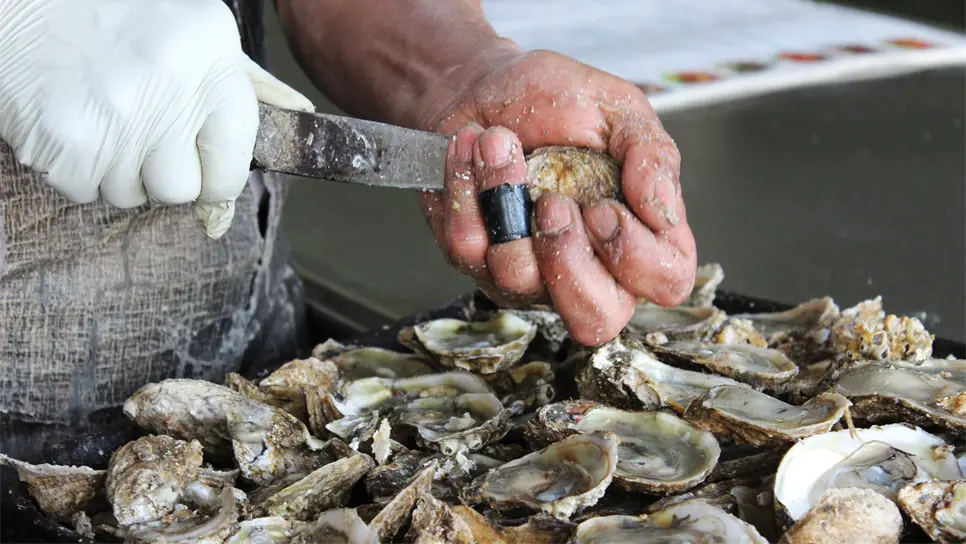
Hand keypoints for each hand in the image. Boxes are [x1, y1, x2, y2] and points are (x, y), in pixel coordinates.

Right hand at [0, 0, 313, 237]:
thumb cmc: (115, 12)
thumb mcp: (195, 33)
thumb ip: (234, 83)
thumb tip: (296, 120)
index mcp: (209, 57)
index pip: (234, 158)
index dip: (219, 178)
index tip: (207, 175)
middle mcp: (168, 88)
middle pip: (180, 189)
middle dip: (164, 175)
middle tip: (143, 137)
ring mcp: (114, 117)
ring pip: (131, 196)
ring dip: (119, 171)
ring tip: (105, 119)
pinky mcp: (64, 140)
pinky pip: (83, 190)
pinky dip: (77, 169)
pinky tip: (75, 122)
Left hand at [416, 49, 696, 345]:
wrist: (482, 86)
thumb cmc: (555, 102)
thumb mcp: (617, 110)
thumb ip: (652, 154)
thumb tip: (661, 207)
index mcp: (638, 234)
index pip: (665, 282)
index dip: (636, 256)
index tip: (603, 207)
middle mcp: (588, 267)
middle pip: (594, 320)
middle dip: (568, 262)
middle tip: (552, 204)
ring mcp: (528, 272)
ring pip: (519, 278)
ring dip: (504, 197)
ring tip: (499, 143)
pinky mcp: (475, 260)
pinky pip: (467, 248)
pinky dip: (465, 188)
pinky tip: (471, 149)